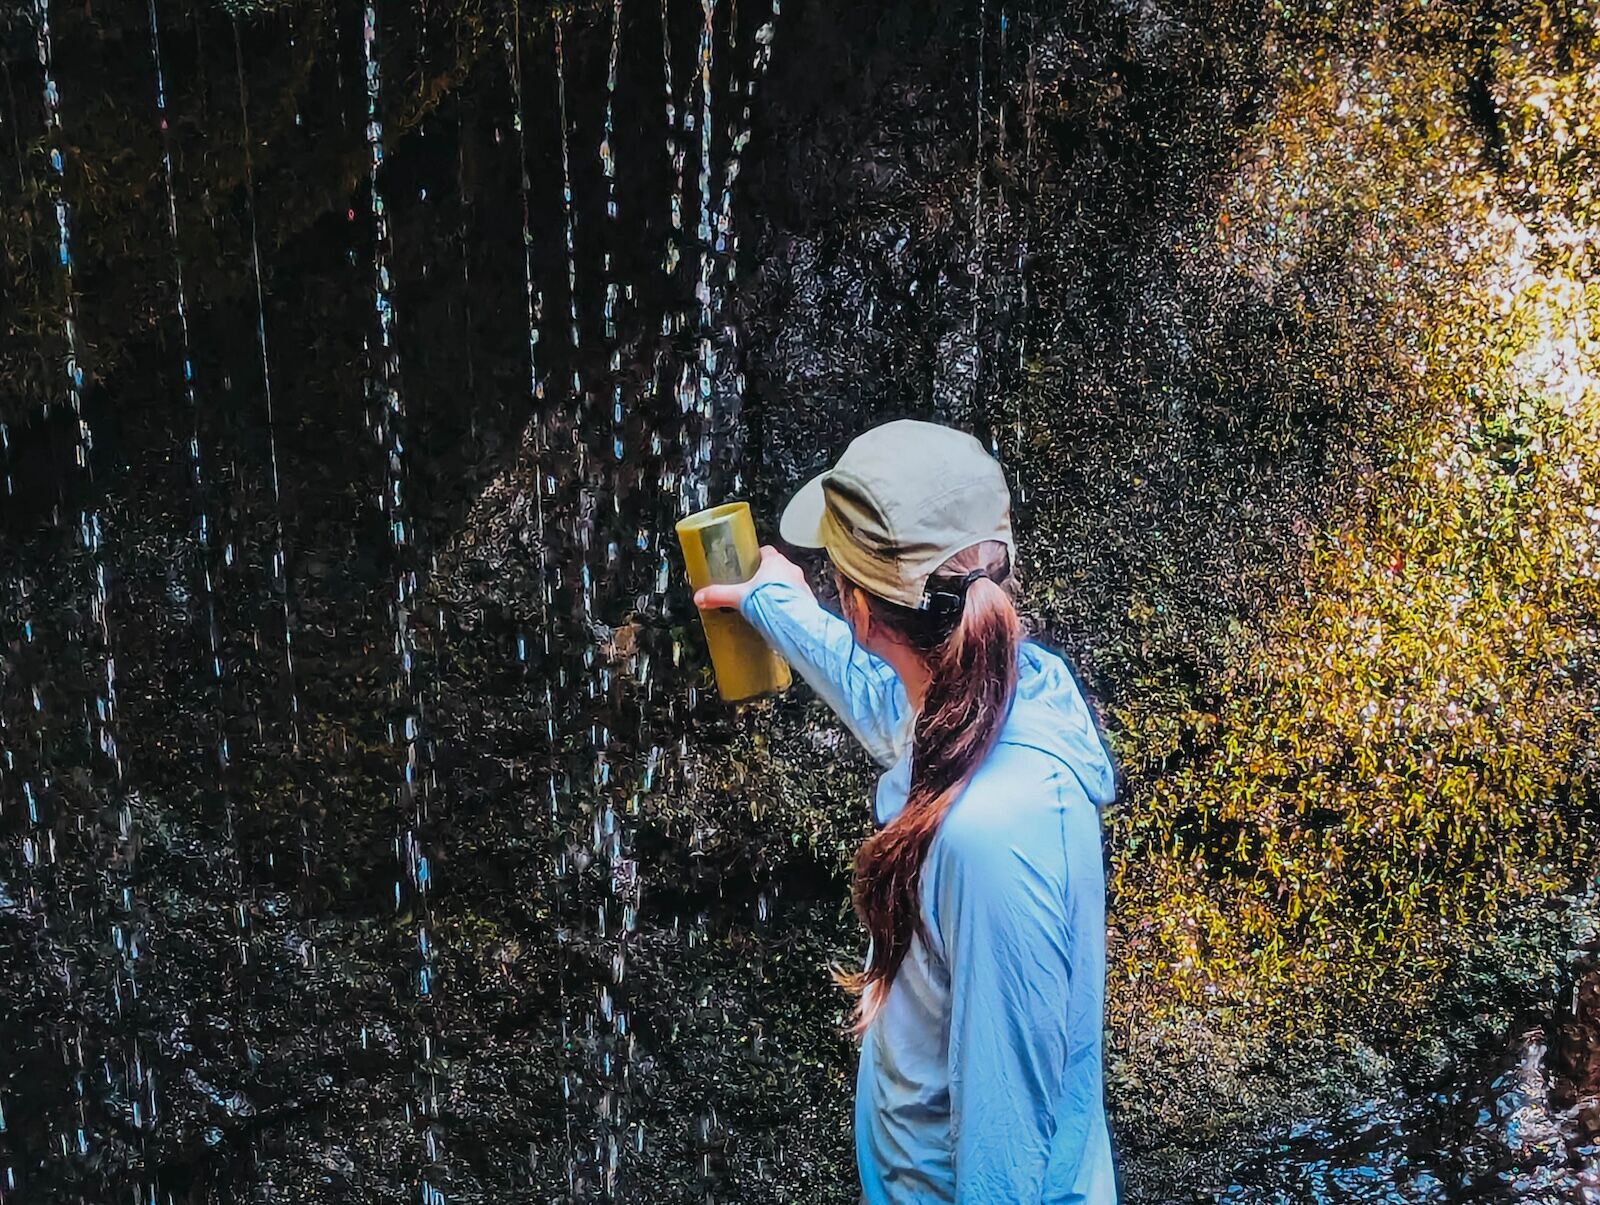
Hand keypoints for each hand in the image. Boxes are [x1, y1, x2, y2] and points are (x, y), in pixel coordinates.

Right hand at [694, 545, 811, 610]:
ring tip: (766, 605)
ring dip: (780, 591)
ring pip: (789, 584)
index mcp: (775, 562)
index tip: (749, 562)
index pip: (766, 551)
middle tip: (754, 589)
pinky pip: (798, 600)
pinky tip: (779, 617)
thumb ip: (718, 595)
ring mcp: (802, 586)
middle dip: (767, 577)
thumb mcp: (738, 597)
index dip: (757, 557)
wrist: (794, 624)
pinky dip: (789, 606)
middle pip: (778, 568)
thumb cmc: (771, 605)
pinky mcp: (808, 602)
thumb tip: (701, 597)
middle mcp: (791, 571)